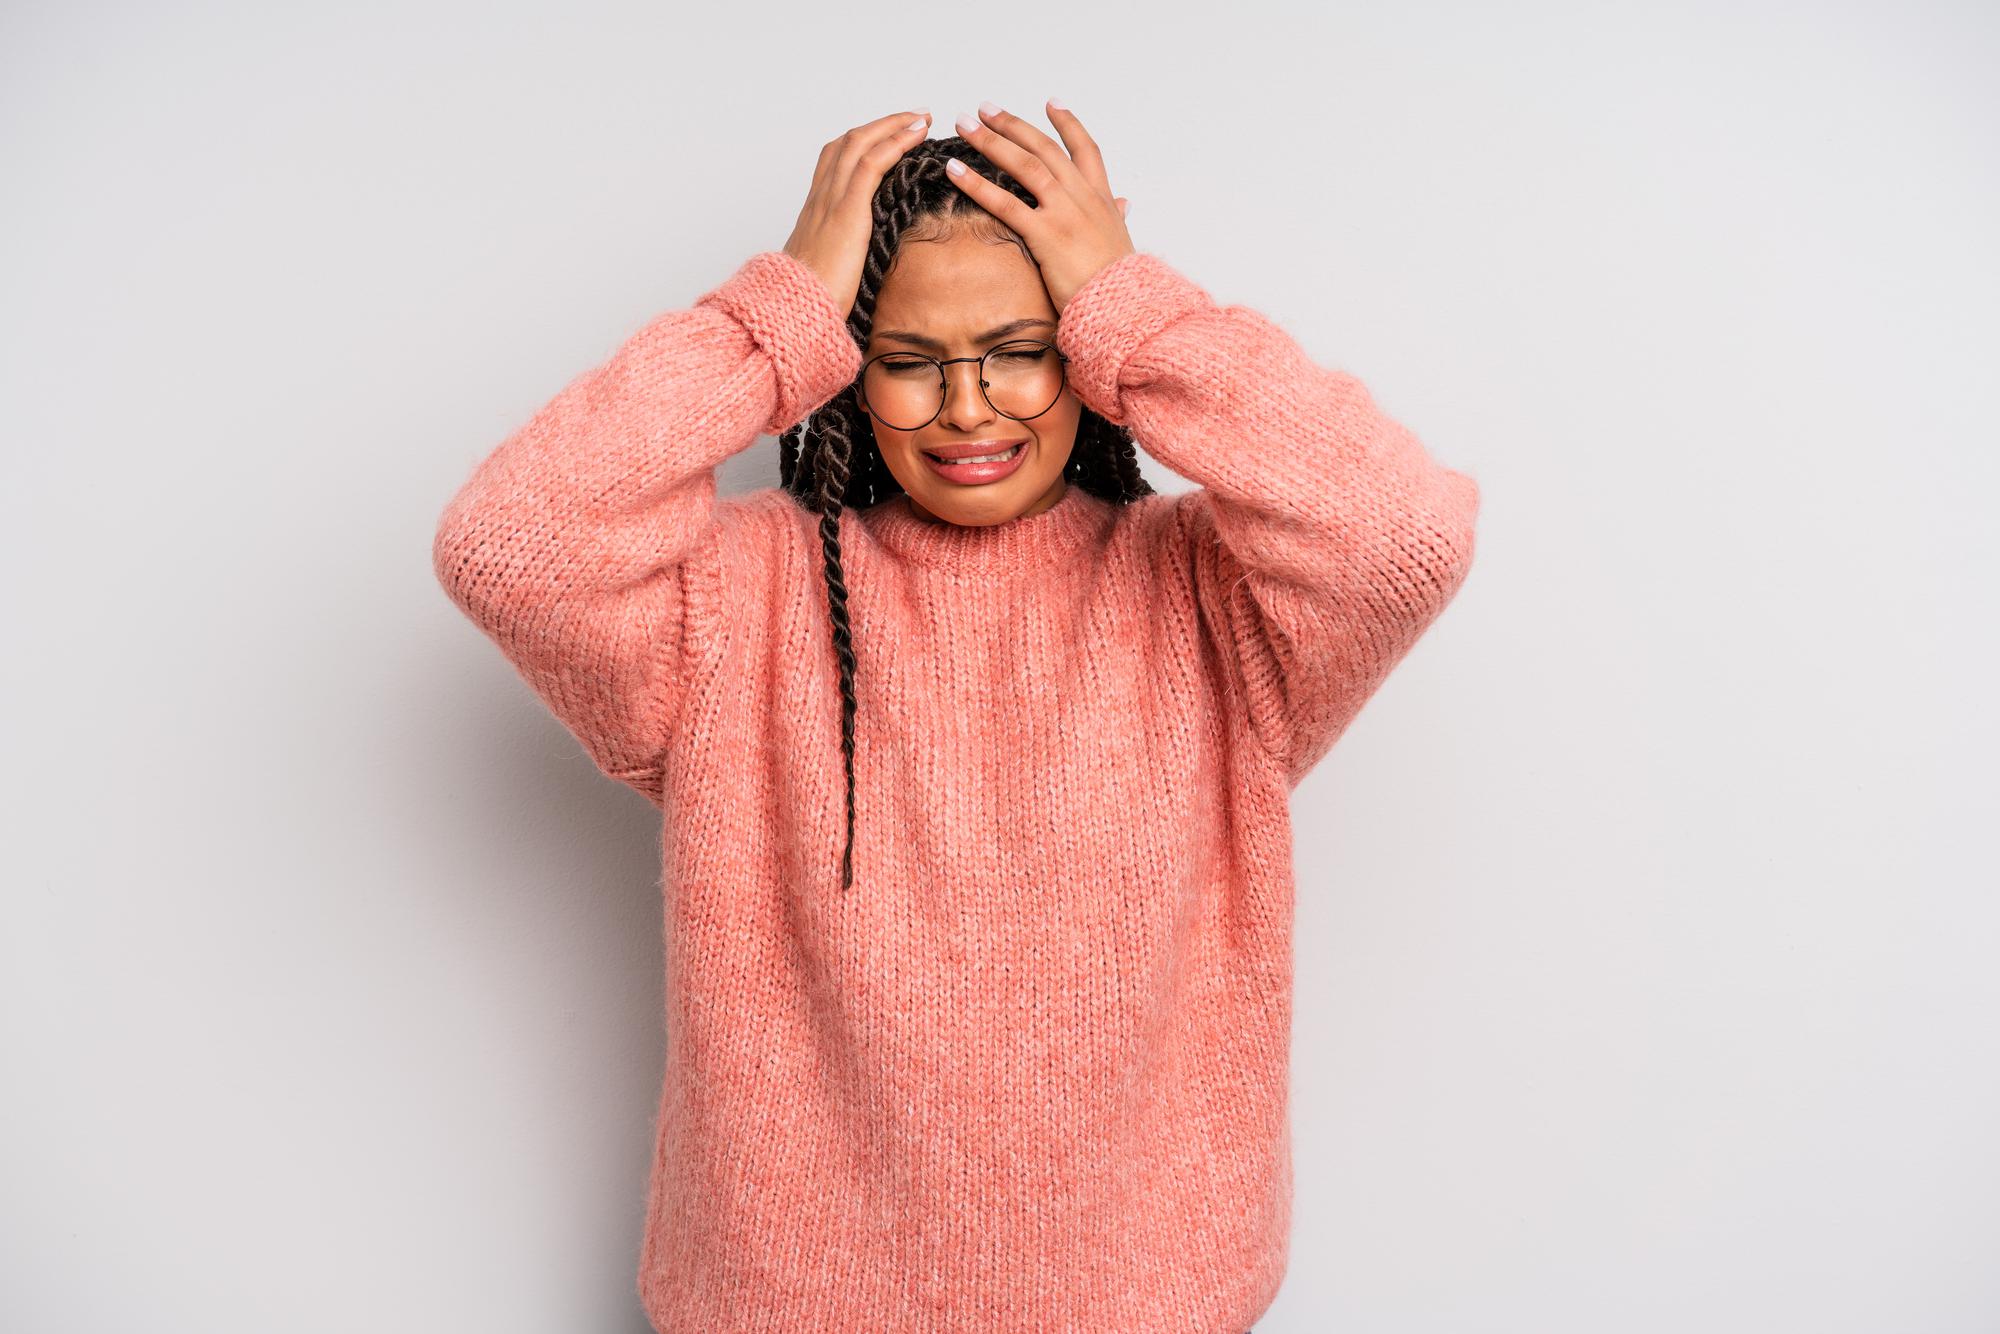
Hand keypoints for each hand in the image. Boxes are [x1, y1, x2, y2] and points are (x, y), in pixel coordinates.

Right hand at [783, 109, 933, 315]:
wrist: (793, 309)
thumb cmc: (810, 299)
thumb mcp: (828, 270)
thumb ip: (842, 257)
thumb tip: (860, 265)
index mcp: (816, 209)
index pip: (837, 160)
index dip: (864, 141)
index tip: (889, 134)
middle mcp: (821, 196)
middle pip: (849, 142)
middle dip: (883, 124)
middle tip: (915, 117)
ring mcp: (832, 200)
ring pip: (860, 144)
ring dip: (894, 125)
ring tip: (923, 118)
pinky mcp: (847, 210)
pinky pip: (871, 163)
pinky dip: (895, 142)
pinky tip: (916, 136)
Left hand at [943, 100, 1136, 313]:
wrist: (1124, 309)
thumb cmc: (1119, 282)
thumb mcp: (1121, 240)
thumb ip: (1116, 215)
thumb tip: (1123, 203)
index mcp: (1101, 198)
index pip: (1085, 149)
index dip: (1068, 123)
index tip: (1050, 102)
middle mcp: (1082, 198)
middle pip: (1044, 148)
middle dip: (1013, 124)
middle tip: (985, 108)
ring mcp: (1064, 214)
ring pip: (1025, 165)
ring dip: (991, 140)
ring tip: (965, 124)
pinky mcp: (1046, 236)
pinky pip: (1006, 204)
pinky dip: (977, 184)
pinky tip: (955, 170)